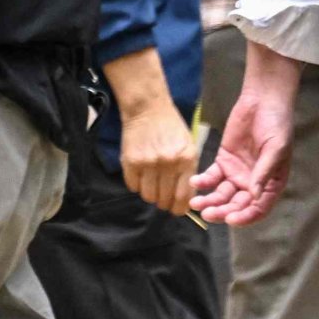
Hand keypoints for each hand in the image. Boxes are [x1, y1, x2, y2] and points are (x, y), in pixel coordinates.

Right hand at [115, 92, 198, 216]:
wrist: (147, 108)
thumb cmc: (171, 127)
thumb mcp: (188, 146)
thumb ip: (188, 172)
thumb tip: (185, 199)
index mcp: (186, 159)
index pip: (184, 196)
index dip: (179, 208)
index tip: (176, 210)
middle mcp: (168, 163)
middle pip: (164, 199)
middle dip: (164, 203)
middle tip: (163, 197)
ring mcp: (148, 163)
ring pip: (148, 196)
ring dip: (150, 194)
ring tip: (151, 184)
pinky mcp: (130, 161)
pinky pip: (133, 186)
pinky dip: (137, 185)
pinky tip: (140, 175)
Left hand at [195, 51, 298, 226]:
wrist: (263, 101)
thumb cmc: (277, 124)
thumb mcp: (276, 149)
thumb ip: (264, 173)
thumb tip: (254, 196)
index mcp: (271, 184)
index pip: (258, 209)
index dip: (245, 217)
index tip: (231, 219)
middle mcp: (253, 183)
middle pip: (237, 205)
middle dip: (222, 212)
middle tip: (208, 213)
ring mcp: (237, 173)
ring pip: (221, 194)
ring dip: (210, 201)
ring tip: (196, 203)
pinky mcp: (224, 161)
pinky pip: (212, 176)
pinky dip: (203, 181)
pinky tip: (195, 182)